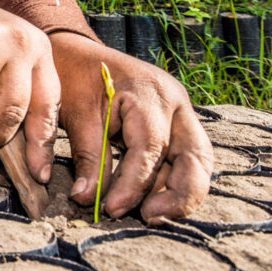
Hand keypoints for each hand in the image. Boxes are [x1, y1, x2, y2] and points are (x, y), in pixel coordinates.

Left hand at [51, 32, 212, 222]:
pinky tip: (153, 200)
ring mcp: (181, 112)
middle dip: (180, 194)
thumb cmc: (73, 78)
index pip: (151, 148)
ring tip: (150, 215)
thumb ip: (87, 157)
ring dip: (179, 192)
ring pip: (197, 160)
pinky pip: (186, 157)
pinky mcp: (177, 123)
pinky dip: (172, 180)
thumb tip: (87, 199)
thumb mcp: (76, 114)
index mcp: (150, 93)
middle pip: (195, 156)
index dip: (134, 184)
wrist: (76, 51)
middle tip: (150, 218)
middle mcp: (175, 102)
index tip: (112, 209)